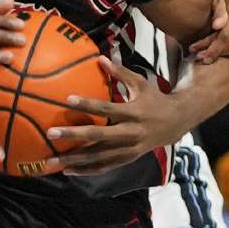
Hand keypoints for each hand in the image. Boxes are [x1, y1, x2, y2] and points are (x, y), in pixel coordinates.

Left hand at [46, 55, 185, 173]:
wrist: (177, 123)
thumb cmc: (154, 99)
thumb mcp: (141, 84)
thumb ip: (120, 72)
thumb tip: (100, 57)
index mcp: (134, 112)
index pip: (107, 108)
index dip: (88, 104)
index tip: (67, 100)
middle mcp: (132, 133)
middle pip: (100, 135)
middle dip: (75, 135)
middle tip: (51, 133)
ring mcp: (130, 149)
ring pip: (100, 156)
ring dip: (76, 159)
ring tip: (51, 160)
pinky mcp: (128, 158)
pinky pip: (105, 166)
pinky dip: (87, 170)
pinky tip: (67, 171)